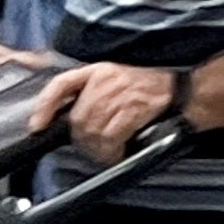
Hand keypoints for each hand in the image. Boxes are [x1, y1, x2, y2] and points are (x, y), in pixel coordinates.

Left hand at [37, 59, 182, 158]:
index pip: (61, 85)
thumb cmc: (152, 88)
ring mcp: (119, 94)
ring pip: (92, 130)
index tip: (37, 126)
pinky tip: (119, 152)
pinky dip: (112, 151)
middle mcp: (105, 80)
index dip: (45, 106)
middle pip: (77, 118)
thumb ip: (94, 95)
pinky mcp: (132, 109)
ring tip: (108, 152)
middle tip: (94, 148)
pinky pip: (111, 137)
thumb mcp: (117, 79)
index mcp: (97, 70)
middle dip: (82, 139)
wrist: (186, 90)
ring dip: (98, 149)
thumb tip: (74, 122)